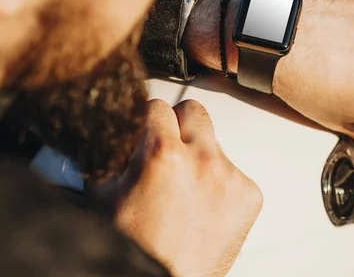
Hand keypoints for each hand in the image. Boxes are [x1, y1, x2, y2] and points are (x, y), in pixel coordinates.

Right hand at [91, 100, 262, 276]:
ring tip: (185, 189)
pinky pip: (234, 170)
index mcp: (162, 153)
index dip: (147, 120)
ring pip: (215, 142)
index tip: (147, 130)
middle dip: (178, 125)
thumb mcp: (104, 193)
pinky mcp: (249, 195)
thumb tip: (117, 128)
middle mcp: (202, 160)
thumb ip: (114, 151)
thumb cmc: (135, 248)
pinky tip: (203, 205)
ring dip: (200, 156)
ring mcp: (230, 177)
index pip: (157, 106)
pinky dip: (220, 182)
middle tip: (168, 149)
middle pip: (194, 111)